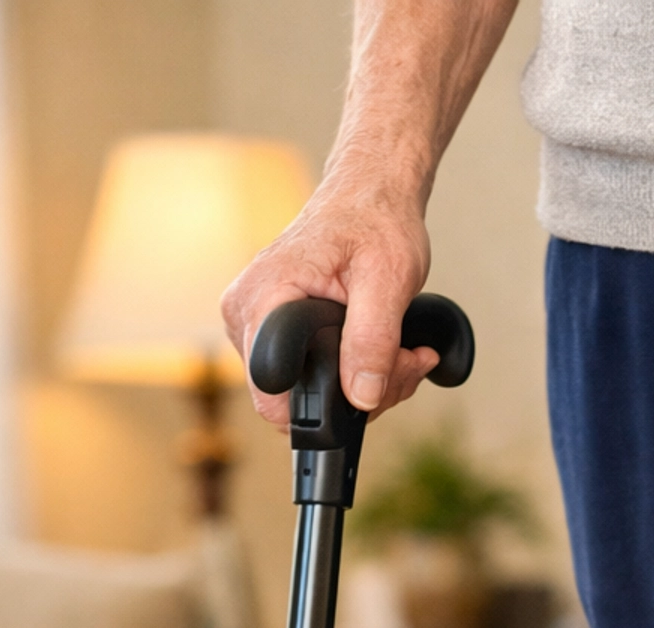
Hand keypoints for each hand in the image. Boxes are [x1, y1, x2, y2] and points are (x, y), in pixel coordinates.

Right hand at [221, 169, 438, 431]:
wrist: (369, 196)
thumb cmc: (374, 221)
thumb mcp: (387, 279)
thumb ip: (373, 340)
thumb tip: (361, 396)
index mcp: (263, 297)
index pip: (272, 394)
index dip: (323, 405)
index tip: (373, 382)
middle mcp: (248, 316)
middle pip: (296, 400)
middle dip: (362, 394)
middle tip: (406, 362)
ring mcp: (258, 328)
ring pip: (311, 394)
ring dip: (369, 386)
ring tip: (403, 353)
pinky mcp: (277, 335)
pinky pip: (315, 378)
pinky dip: (358, 374)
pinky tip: (386, 352)